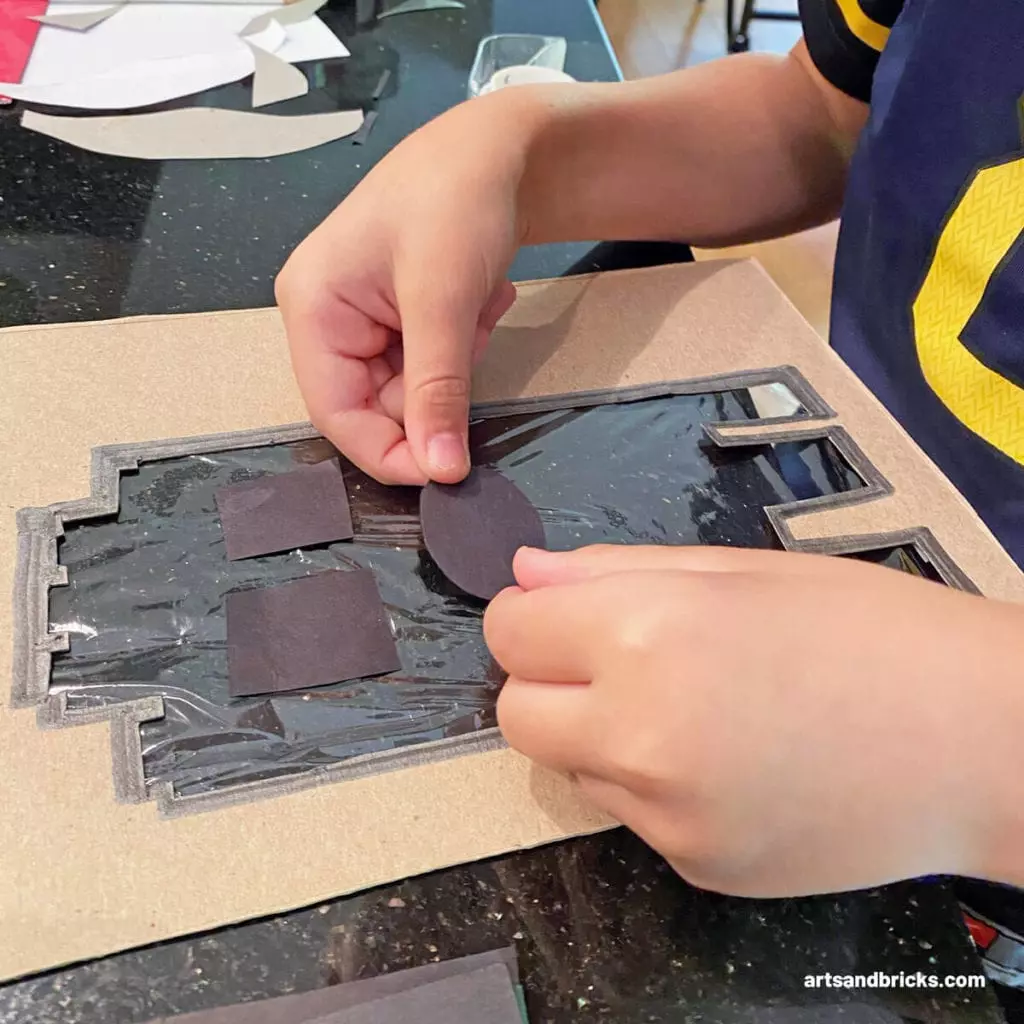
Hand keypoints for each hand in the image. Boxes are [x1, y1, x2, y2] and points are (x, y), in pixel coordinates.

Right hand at [276, 92, 544, 484]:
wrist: (502, 148)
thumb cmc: (456, 200)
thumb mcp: (443, 300)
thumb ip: (437, 390)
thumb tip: (441, 472)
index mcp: (312, 308)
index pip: (335, 414)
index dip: (388, 453)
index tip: (445, 473)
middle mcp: (328, 319)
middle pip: (376, 405)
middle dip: (435, 388)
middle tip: (471, 338)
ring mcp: (365, 319)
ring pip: (413, 388)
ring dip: (456, 360)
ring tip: (476, 301)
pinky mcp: (400, 318)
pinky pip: (432, 364)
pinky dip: (463, 343)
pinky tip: (479, 294)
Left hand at [485, 544, 1023, 895]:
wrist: (978, 741)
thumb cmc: (868, 630)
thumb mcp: (739, 570)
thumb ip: (614, 570)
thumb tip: (527, 573)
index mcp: (644, 635)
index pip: (509, 631)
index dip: (536, 616)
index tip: (569, 614)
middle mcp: (637, 734)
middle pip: (515, 713)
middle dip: (548, 682)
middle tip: (619, 663)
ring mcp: (664, 816)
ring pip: (570, 767)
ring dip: (600, 735)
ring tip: (695, 711)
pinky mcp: (694, 867)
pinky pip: (633, 817)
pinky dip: (655, 789)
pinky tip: (731, 764)